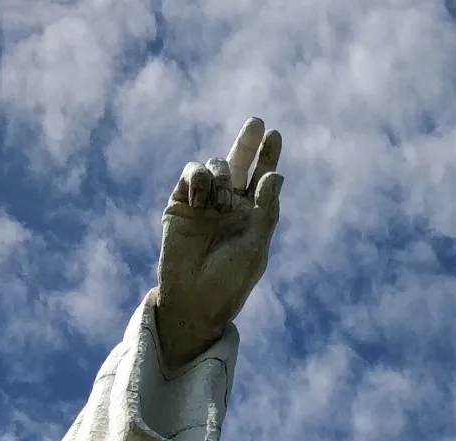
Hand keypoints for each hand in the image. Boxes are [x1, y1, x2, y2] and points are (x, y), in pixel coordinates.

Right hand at [154, 117, 282, 368]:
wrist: (193, 302)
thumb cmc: (229, 282)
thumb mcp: (255, 248)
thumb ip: (265, 211)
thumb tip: (275, 175)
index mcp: (251, 215)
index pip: (262, 179)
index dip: (268, 155)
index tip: (275, 135)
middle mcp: (228, 204)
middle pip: (239, 162)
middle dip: (247, 141)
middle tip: (256, 123)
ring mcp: (204, 203)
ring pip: (215, 164)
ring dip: (221, 175)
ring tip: (219, 202)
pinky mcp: (180, 204)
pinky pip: (192, 174)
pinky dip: (198, 178)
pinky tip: (201, 199)